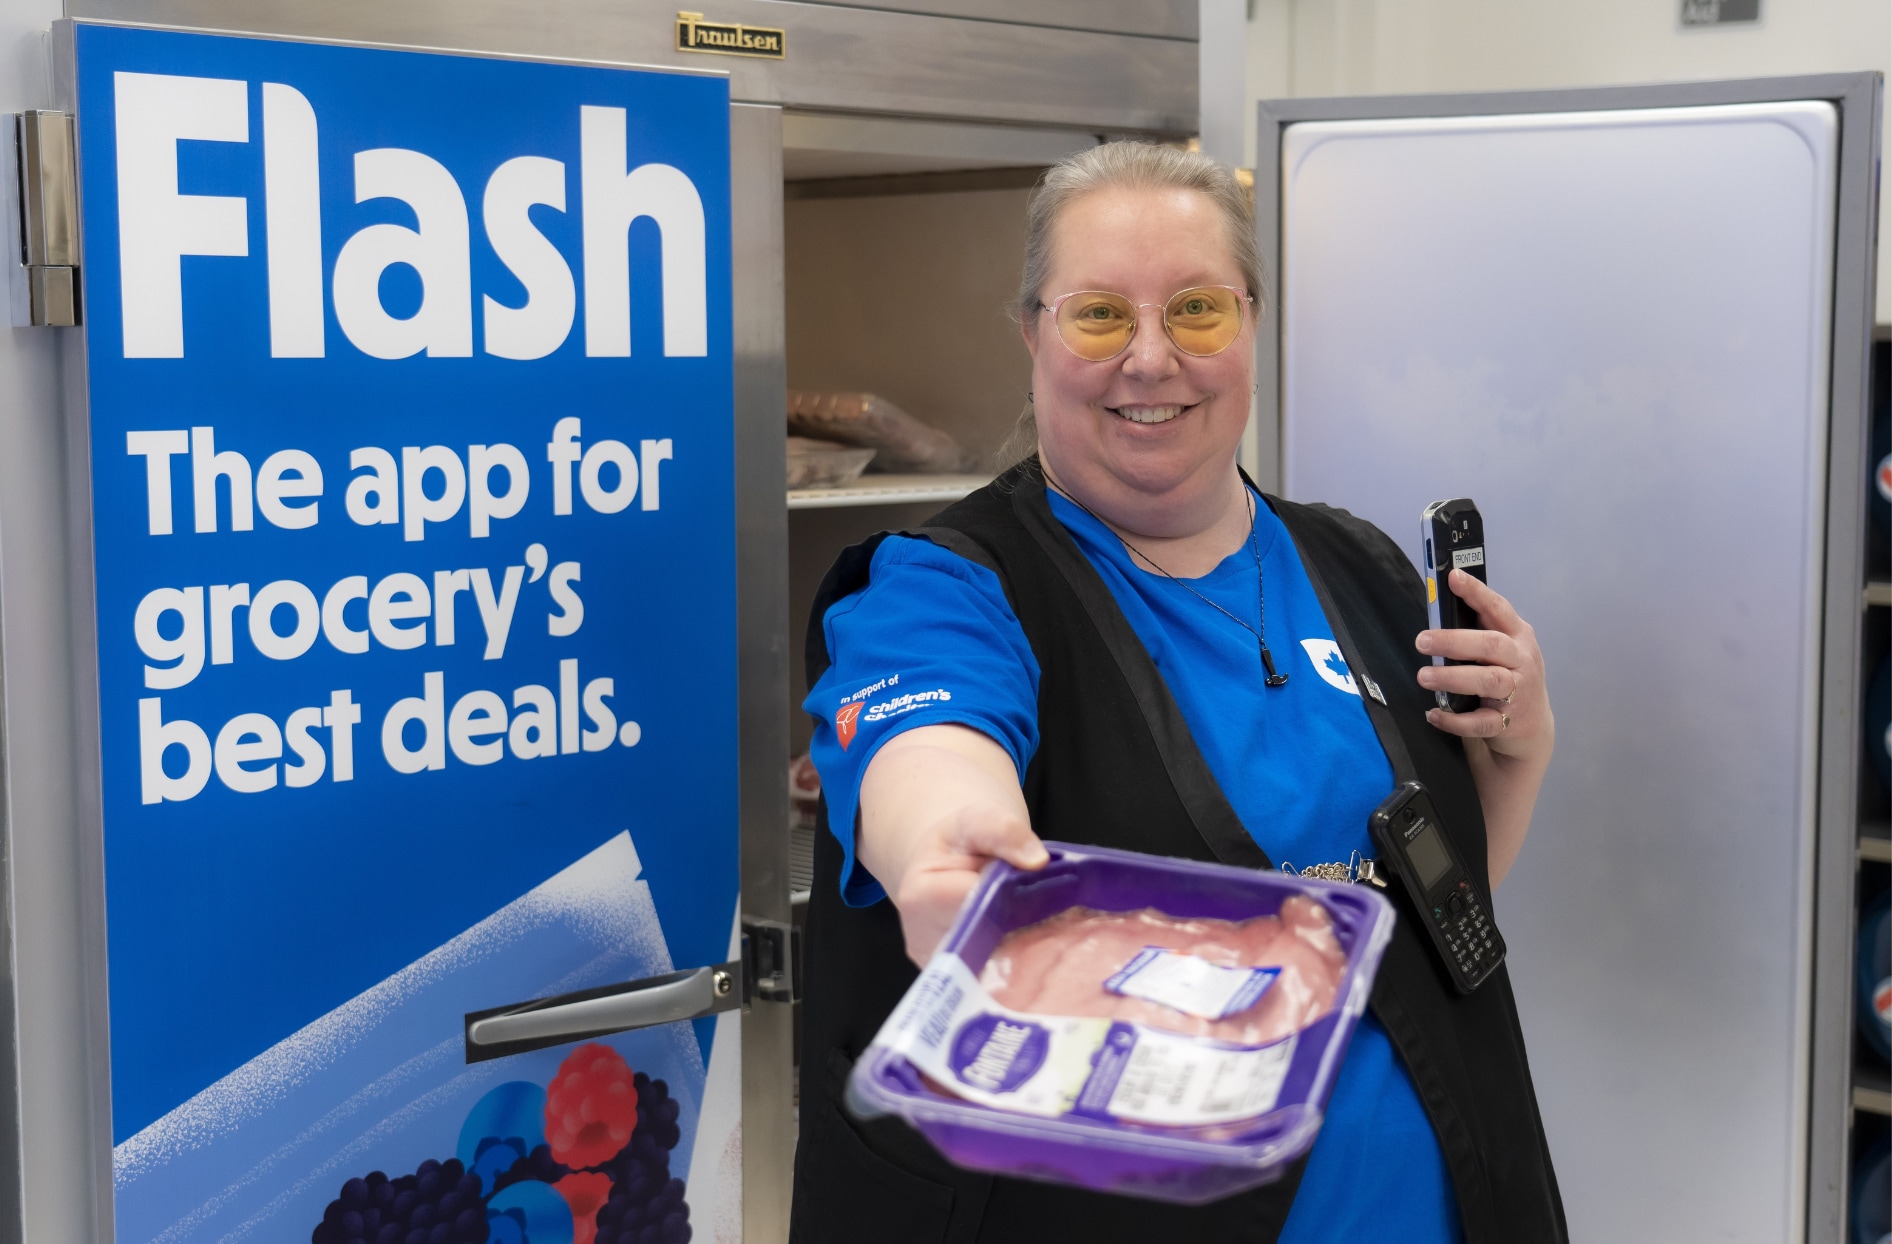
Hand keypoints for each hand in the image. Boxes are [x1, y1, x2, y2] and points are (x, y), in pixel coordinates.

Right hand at [857, 724, 1048, 964]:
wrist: (946, 867)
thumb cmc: (959, 844)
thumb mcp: (976, 820)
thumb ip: (1003, 830)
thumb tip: (1037, 861)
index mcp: (921, 896)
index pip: (976, 906)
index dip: (1011, 896)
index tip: (1032, 886)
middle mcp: (922, 941)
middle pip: (986, 943)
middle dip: (1021, 926)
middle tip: (1045, 908)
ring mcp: (940, 969)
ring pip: (994, 970)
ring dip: (1024, 950)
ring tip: (1038, 924)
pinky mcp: (960, 983)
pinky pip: (995, 981)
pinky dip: (1019, 966)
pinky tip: (1032, 944)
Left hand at [1414, 569, 1553, 886]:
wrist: (1530, 727)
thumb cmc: (1505, 676)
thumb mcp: (1499, 650)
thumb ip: (1477, 630)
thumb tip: (1436, 605)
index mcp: (1518, 635)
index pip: (1497, 608)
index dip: (1475, 592)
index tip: (1452, 577)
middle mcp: (1522, 660)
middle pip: (1490, 645)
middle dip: (1454, 641)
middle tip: (1422, 641)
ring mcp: (1518, 691)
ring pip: (1488, 681)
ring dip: (1453, 678)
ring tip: (1423, 677)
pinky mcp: (1509, 722)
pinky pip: (1479, 722)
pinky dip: (1453, 719)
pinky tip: (1432, 714)